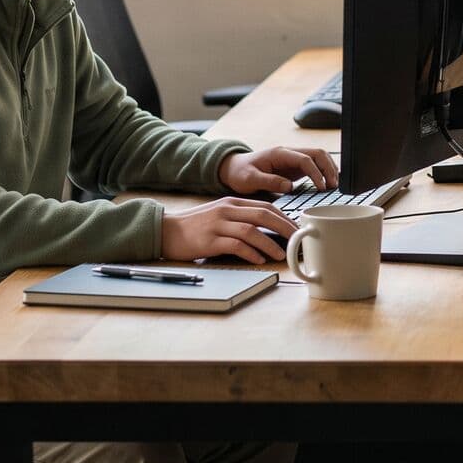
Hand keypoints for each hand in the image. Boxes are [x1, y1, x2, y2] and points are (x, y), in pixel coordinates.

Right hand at [160, 198, 296, 263]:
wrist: (166, 231)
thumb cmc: (196, 226)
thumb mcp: (220, 214)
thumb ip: (240, 217)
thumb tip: (268, 228)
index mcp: (232, 203)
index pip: (266, 206)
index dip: (285, 218)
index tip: (297, 229)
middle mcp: (227, 211)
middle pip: (263, 215)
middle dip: (284, 228)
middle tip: (297, 241)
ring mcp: (218, 225)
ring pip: (252, 230)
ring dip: (270, 243)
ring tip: (281, 254)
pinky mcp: (209, 241)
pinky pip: (235, 246)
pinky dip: (250, 253)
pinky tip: (259, 260)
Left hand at [219, 146, 338, 195]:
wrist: (233, 168)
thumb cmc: (240, 172)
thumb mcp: (249, 179)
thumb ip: (269, 181)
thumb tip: (289, 186)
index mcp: (279, 153)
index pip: (305, 159)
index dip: (316, 172)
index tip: (321, 187)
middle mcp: (289, 153)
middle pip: (317, 153)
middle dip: (329, 168)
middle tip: (334, 186)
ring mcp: (293, 159)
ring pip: (319, 157)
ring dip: (329, 168)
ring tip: (334, 185)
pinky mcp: (294, 167)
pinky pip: (315, 165)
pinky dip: (324, 172)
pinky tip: (328, 183)